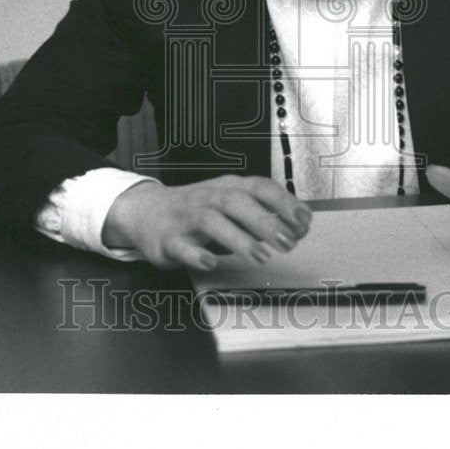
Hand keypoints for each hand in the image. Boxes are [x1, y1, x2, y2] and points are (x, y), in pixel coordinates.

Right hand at [102, 175, 312, 270]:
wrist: (145, 212)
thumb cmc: (198, 210)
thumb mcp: (232, 206)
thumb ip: (265, 215)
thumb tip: (301, 227)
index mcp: (228, 187)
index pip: (259, 187)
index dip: (283, 202)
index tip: (304, 220)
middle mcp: (209, 198)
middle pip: (237, 202)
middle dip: (264, 221)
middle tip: (287, 242)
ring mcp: (187, 217)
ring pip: (212, 222)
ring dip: (238, 238)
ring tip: (261, 256)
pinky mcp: (168, 239)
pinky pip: (182, 245)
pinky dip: (197, 253)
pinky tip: (211, 262)